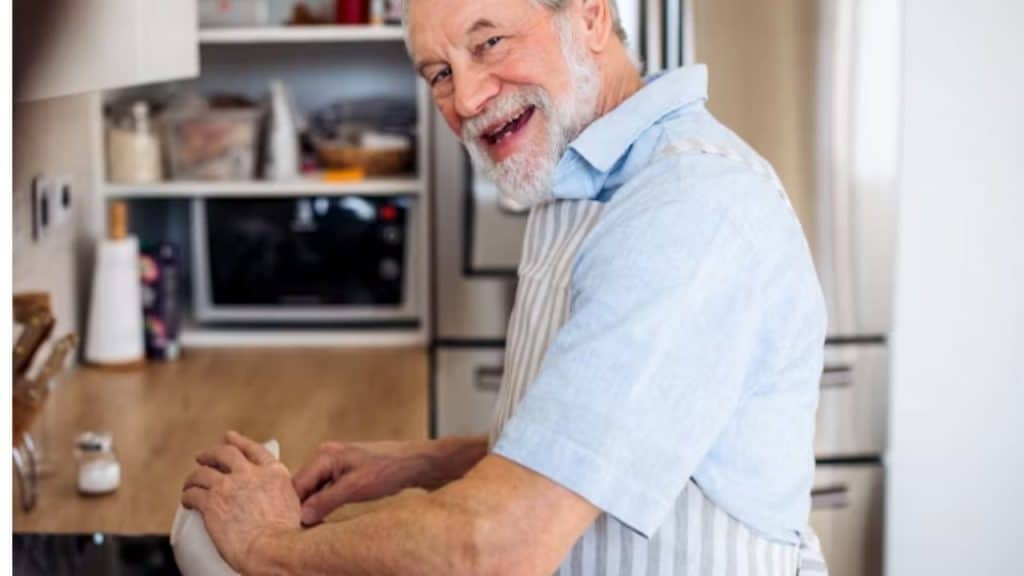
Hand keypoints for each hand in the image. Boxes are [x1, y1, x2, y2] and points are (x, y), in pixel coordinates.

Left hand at [182, 431, 301, 572]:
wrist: (274, 548)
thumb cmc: (286, 536)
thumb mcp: (293, 503)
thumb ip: (279, 492)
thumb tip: (273, 497)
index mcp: (273, 473)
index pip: (253, 449)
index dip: (239, 442)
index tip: (230, 437)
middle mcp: (250, 474)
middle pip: (224, 453)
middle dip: (211, 453)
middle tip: (203, 457)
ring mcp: (228, 487)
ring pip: (202, 473)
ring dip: (194, 477)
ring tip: (190, 483)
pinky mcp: (210, 504)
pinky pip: (192, 494)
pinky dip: (187, 497)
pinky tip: (187, 501)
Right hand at [292, 441, 431, 525]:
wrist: (416, 463)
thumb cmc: (390, 469)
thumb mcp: (355, 488)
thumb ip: (326, 501)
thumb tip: (303, 515)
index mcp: (325, 455)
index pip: (297, 483)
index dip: (293, 505)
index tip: (294, 525)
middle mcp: (327, 456)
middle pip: (303, 486)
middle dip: (302, 506)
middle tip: (304, 526)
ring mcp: (336, 463)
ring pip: (314, 489)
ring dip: (313, 505)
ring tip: (314, 523)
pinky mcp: (345, 472)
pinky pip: (326, 489)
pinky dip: (324, 502)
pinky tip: (325, 515)